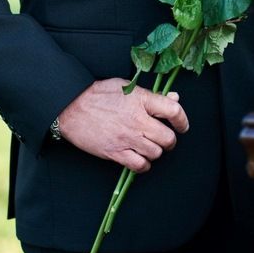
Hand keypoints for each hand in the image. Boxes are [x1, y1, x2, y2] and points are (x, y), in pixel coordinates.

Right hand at [58, 80, 188, 172]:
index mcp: (141, 101)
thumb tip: (174, 98)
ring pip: (155, 153)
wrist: (70, 107)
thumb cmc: (98, 94)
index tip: (182, 126)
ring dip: (156, 151)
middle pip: (168, 138)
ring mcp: (126, 138)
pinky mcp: (114, 152)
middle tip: (166, 139)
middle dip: (170, 140)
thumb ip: (151, 95)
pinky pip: (139, 166)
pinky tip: (140, 158)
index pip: (173, 111)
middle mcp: (137, 120)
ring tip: (150, 146)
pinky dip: (143, 165)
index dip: (182, 120)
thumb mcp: (127, 87)